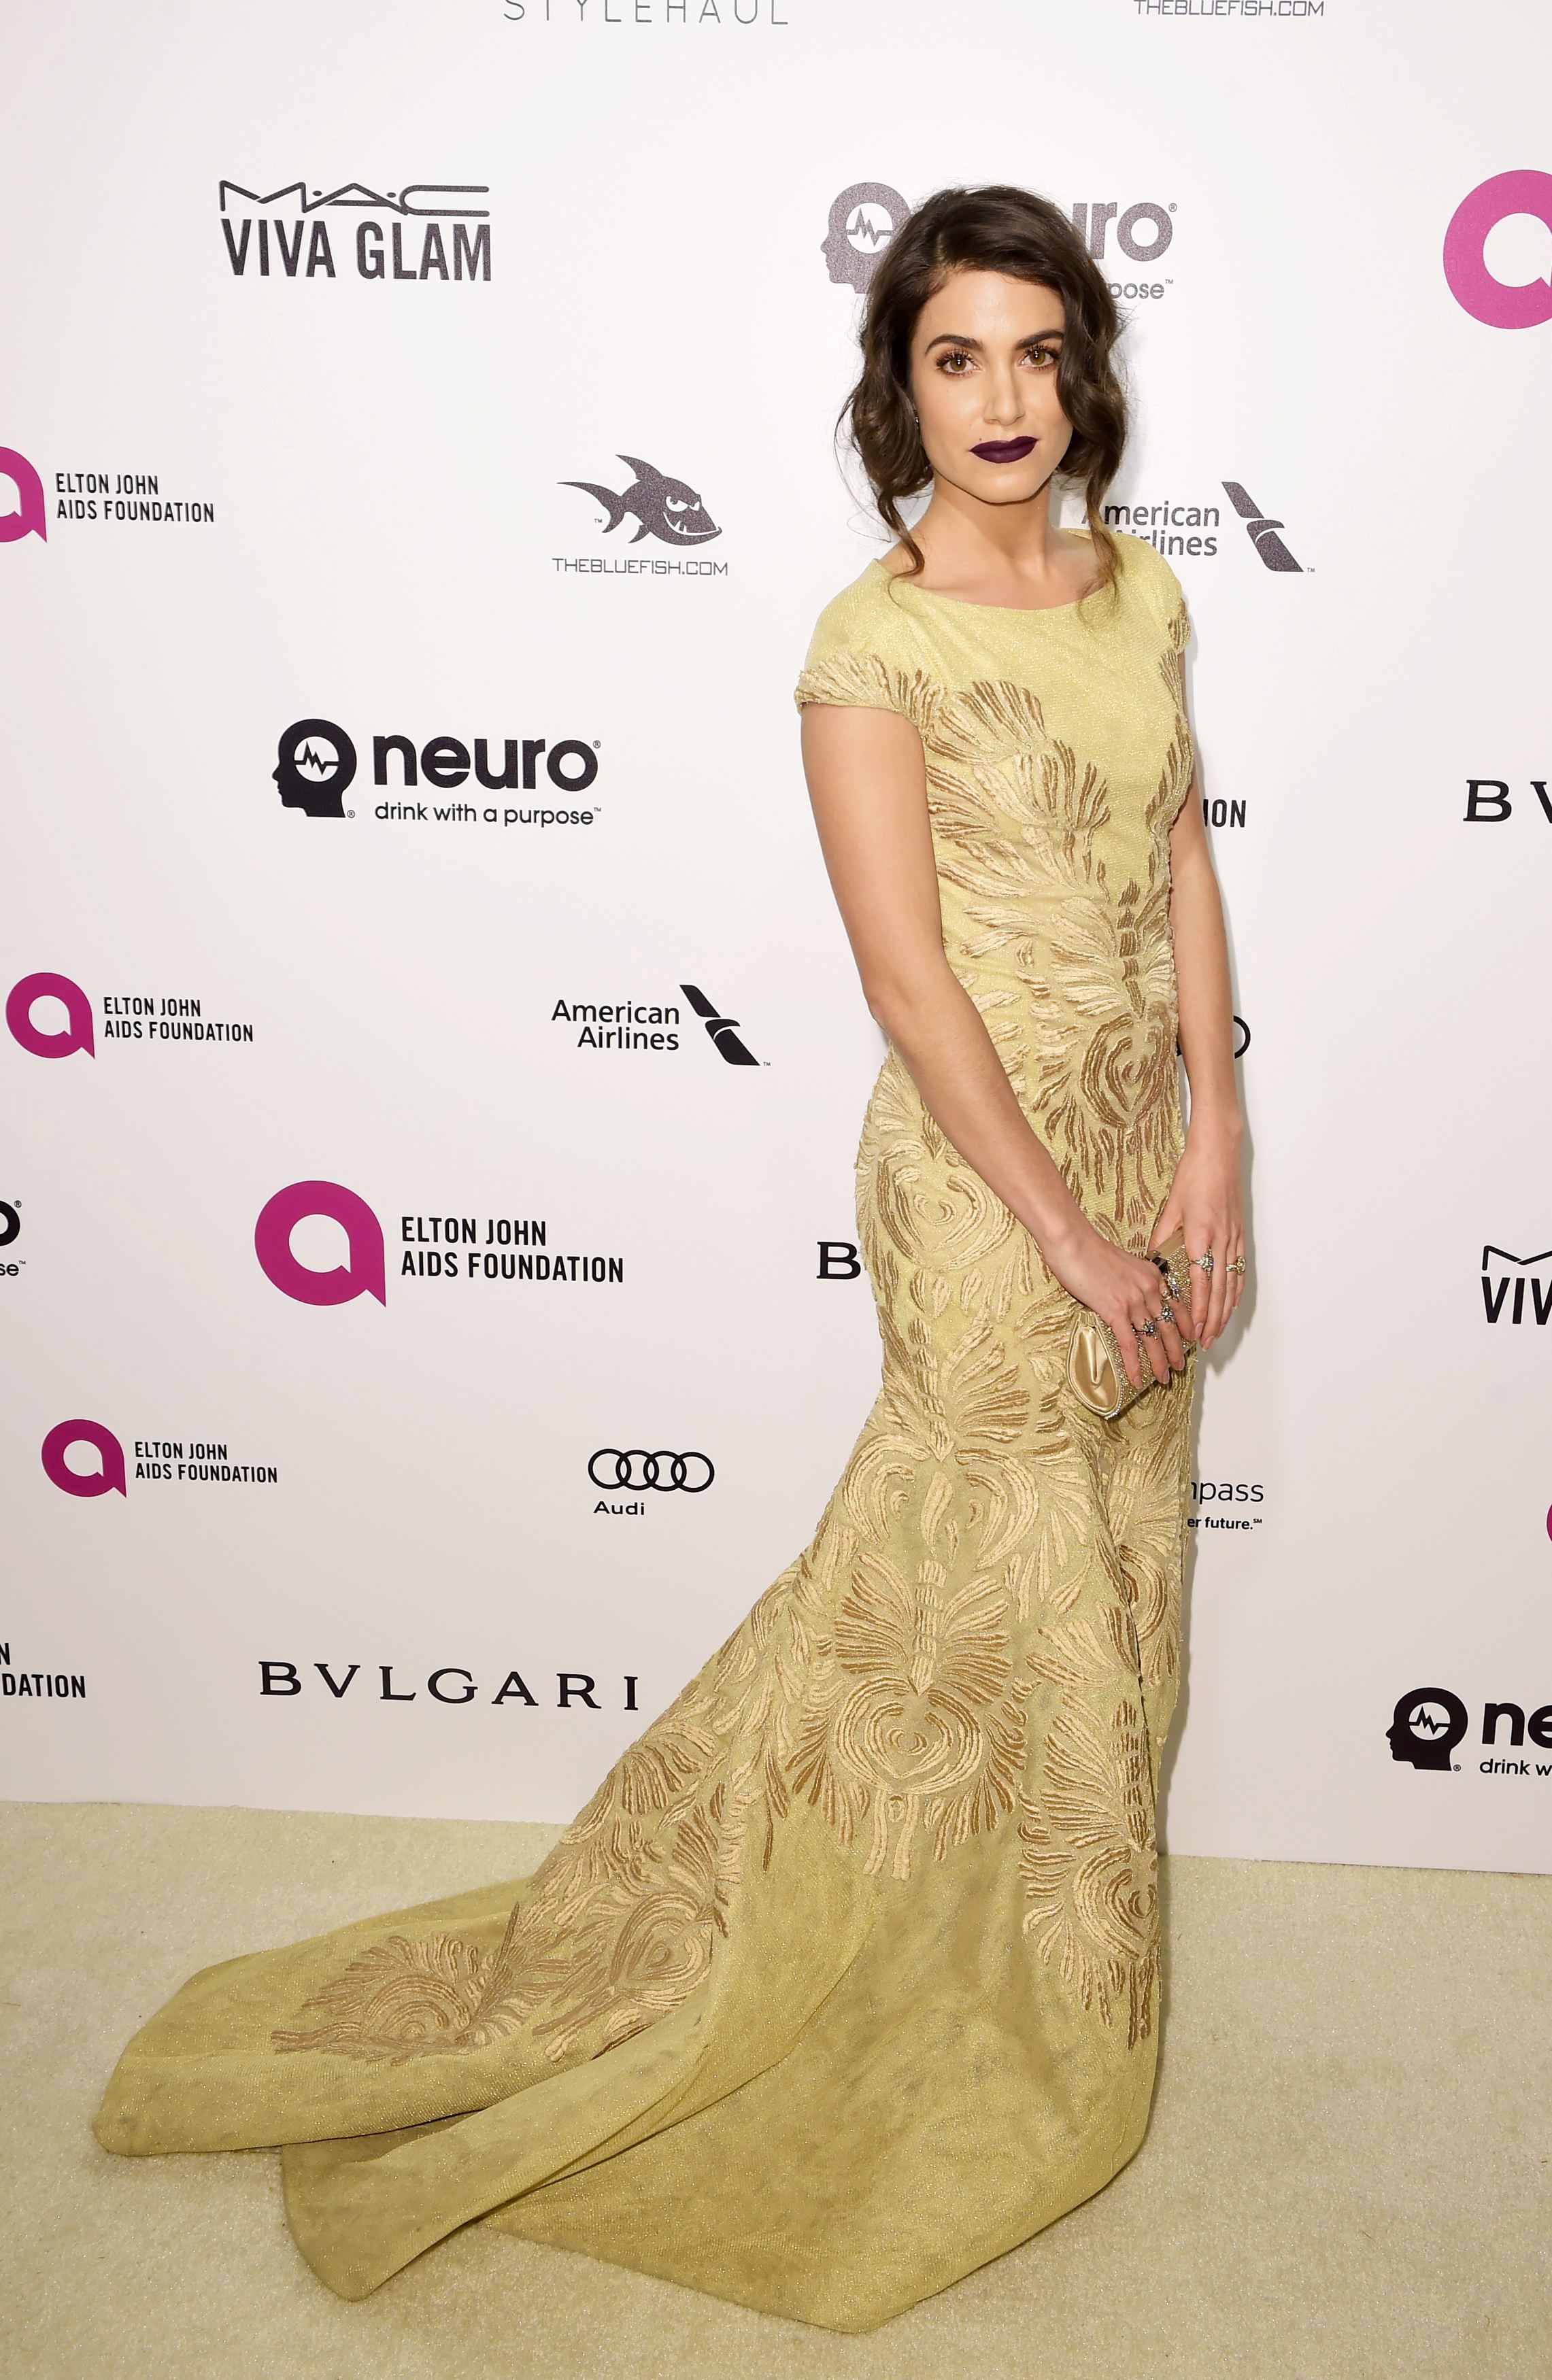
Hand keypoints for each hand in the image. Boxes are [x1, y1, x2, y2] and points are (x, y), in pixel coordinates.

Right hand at [1042, 1215, 1193, 1391]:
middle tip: (1179, 1366)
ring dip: (1159, 1362)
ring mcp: (1134, 1300)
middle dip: (1176, 1350)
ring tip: (1163, 1378)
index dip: (1185, 1325)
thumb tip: (1128, 1297)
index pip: (1176, 1304)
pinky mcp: (1115, 1310)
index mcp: (1151, 1275)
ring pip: (1152, 1338)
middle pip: (1168, 1326)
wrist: (1072, 1241)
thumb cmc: (1088, 1249)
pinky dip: (1134, 1364)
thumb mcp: (1122, 1262)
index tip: (1190, 1338)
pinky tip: (1135, 1378)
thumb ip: (1131, 1280)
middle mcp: (1148, 1288)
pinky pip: (1128, 1343)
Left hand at [1153, 1128, 1245, 1350]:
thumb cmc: (1193, 1176)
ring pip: (1232, 1283)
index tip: (1194, 1331)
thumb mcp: (1171, 1208)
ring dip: (1226, 1310)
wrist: (1219, 1153)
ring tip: (1217, 1331)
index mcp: (1201, 1236)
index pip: (1201, 1284)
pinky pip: (1239, 1269)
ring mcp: (1234, 1238)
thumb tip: (1154, 1262)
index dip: (1199, 1311)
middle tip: (1204, 1342)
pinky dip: (1236, 1290)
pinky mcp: (1240, 1233)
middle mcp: (1222, 1240)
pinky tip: (1232, 1303)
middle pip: (1219, 1291)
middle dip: (1212, 1320)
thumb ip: (1163, 1238)